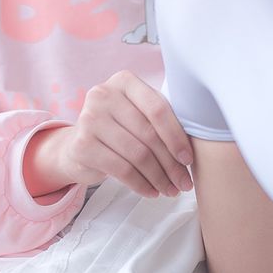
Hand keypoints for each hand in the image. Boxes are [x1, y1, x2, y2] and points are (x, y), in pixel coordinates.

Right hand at [49, 70, 196, 198]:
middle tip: (184, 182)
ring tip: (170, 190)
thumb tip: (195, 148)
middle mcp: (103, 94)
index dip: (177, 136)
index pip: (158, 109)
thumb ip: (161, 119)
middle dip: (171, 163)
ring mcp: (89, 119)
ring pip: (137, 155)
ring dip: (159, 177)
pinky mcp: (82, 145)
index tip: (188, 159)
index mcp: (124, 81)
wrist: (77, 145)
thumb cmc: (118, 129)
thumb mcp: (138, 114)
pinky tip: (152, 192)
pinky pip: (122, 170)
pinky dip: (141, 185)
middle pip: (148, 134)